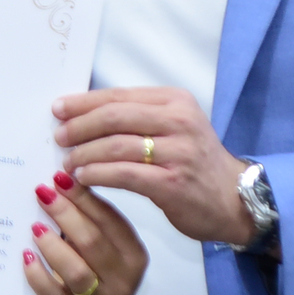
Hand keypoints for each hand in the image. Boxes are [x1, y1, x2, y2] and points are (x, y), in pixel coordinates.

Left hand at [24, 171, 146, 294]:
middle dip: (65, 213)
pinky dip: (38, 274)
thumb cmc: (98, 276)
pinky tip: (27, 256)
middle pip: (92, 241)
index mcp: (134, 254)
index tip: (60, 176)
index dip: (85, 197)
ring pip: (75, 269)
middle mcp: (122, 278)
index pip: (111, 220)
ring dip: (52, 244)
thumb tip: (60, 182)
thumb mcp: (107, 251)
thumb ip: (92, 223)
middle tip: (42, 192)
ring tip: (35, 226)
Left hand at [55, 87, 255, 246]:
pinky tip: (83, 178)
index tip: (58, 109)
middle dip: (80, 126)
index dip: (84, 102)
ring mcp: (178, 152)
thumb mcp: (174, 127)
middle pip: (114, 116)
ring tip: (67, 162)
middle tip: (59, 136)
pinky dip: (98, 174)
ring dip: (84, 153)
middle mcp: (179, 121)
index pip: (119, 95)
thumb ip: (138, 117)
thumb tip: (84, 114)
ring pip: (116, 146)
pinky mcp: (173, 183)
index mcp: (175, 100)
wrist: (234, 199)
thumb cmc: (195, 162)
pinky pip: (124, 174)